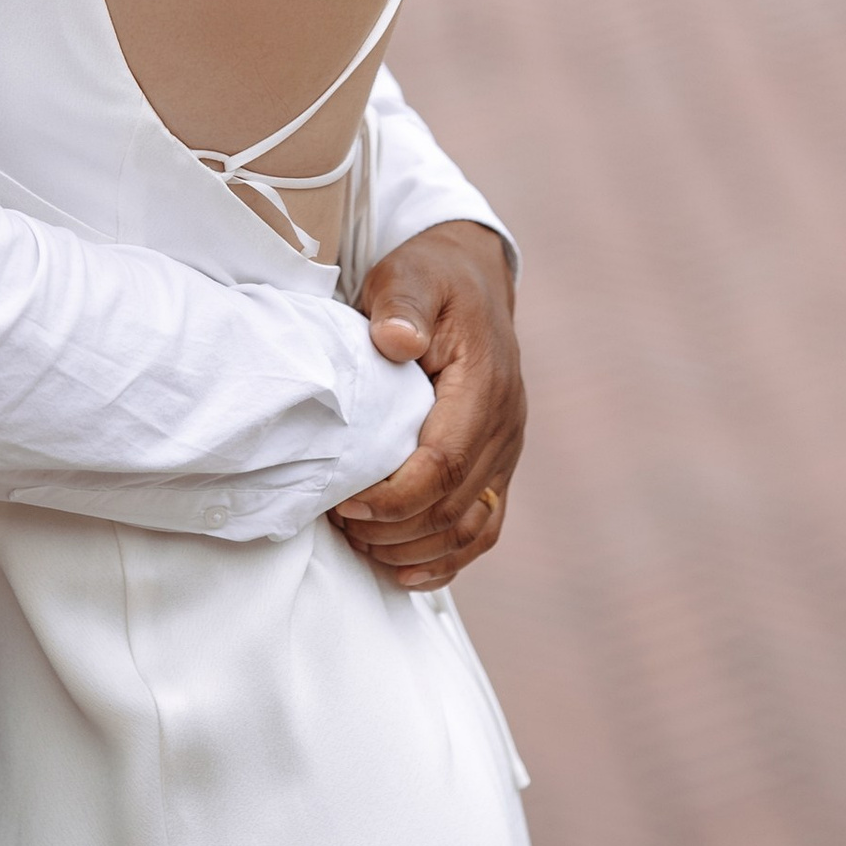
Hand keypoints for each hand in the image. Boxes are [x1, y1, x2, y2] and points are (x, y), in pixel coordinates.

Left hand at [329, 220, 525, 592]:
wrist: (471, 278)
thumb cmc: (430, 279)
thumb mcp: (409, 276)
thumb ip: (402, 306)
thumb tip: (398, 340)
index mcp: (484, 384)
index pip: (444, 463)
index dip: (395, 496)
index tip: (346, 503)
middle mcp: (504, 424)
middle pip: (454, 506)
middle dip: (394, 529)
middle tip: (339, 522)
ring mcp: (506, 449)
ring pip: (471, 528)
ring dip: (415, 548)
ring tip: (361, 543)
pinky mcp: (498, 464)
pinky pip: (483, 528)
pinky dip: (447, 558)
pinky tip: (403, 569)